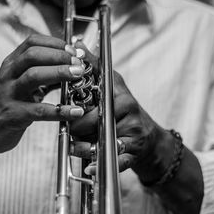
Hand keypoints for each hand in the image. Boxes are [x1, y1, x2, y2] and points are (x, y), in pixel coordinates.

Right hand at [0, 34, 85, 155]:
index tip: (74, 50)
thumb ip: (43, 75)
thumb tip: (70, 66)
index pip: (32, 43)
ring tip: (79, 75)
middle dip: (59, 55)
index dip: (55, 43)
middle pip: (33, 55)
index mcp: (11, 65)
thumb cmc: (9, 106)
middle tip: (79, 62)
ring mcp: (9, 94)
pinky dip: (60, 110)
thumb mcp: (23, 85)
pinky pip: (39, 111)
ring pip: (33, 76)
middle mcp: (8, 75)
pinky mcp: (13, 115)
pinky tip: (76, 111)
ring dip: (59, 72)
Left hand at [70, 43, 172, 182]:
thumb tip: (76, 43)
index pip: (95, 88)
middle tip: (69, 129)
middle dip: (76, 125)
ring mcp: (133, 128)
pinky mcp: (134, 149)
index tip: (65, 102)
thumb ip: (94, 67)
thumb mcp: (112, 85)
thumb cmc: (123, 111)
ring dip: (83, 145)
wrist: (147, 138)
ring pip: (100, 137)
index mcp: (118, 90)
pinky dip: (100, 164)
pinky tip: (90, 169)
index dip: (77, 95)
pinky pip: (116, 158)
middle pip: (93, 116)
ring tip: (75, 146)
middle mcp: (128, 106)